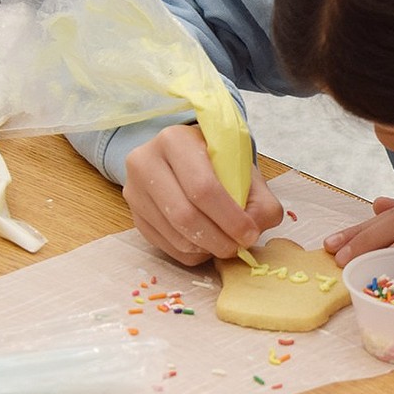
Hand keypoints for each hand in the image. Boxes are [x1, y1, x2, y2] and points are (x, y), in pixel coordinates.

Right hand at [122, 124, 282, 264]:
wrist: (186, 157)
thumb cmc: (218, 162)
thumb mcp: (244, 169)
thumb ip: (259, 200)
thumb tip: (252, 231)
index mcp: (175, 141)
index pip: (202, 188)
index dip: (230, 218)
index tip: (249, 234)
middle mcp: (146, 162)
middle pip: (184, 215)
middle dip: (218, 239)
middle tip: (239, 247)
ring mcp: (134, 190)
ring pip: (174, 235)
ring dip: (207, 248)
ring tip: (226, 243)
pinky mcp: (135, 215)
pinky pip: (166, 246)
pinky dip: (193, 253)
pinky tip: (207, 243)